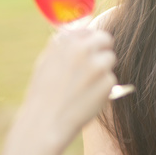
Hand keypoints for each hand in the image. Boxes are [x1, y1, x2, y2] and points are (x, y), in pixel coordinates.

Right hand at [24, 28, 116, 143]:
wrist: (45, 122)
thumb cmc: (43, 95)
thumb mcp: (46, 62)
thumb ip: (65, 47)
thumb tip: (84, 35)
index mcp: (65, 41)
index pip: (91, 31)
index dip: (91, 43)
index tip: (88, 54)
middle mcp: (81, 48)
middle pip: (106, 40)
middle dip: (103, 51)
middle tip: (96, 67)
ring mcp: (96, 65)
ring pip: (110, 60)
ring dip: (103, 71)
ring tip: (85, 87)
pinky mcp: (107, 82)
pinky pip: (112, 80)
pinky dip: (104, 89)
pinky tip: (87, 98)